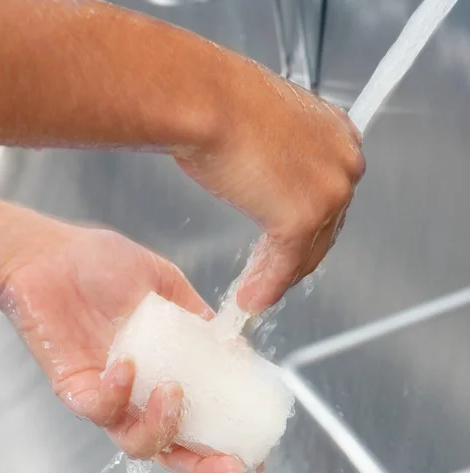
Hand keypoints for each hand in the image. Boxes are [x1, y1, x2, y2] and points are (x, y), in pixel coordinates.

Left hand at [0, 218, 246, 472]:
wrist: (49, 254)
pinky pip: (99, 410)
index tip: (258, 452)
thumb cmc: (103, 264)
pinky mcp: (74, 389)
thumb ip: (196, 318)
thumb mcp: (164, 285)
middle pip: (171, 449)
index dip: (226, 441)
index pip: (198, 418)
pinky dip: (117, 394)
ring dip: (163, 426)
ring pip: (137, 442)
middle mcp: (138, 392)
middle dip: (202, 467)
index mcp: (164, 370)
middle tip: (231, 464)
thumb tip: (237, 350)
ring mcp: (107, 395)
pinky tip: (125, 364)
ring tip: (174, 389)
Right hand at [176, 57, 365, 312]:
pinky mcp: (303, 218)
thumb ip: (277, 155)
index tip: (283, 249)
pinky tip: (251, 299)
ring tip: (254, 294)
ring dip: (278, 277)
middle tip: (266, 276)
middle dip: (292, 258)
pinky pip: (286, 265)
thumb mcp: (261, 127)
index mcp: (335, 135)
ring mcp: (328, 191)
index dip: (304, 229)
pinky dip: (267, 286)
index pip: (327, 196)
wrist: (203, 100)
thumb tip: (263, 181)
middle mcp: (342, 162)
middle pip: (323, 228)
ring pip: (307, 251)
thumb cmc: (217, 102)